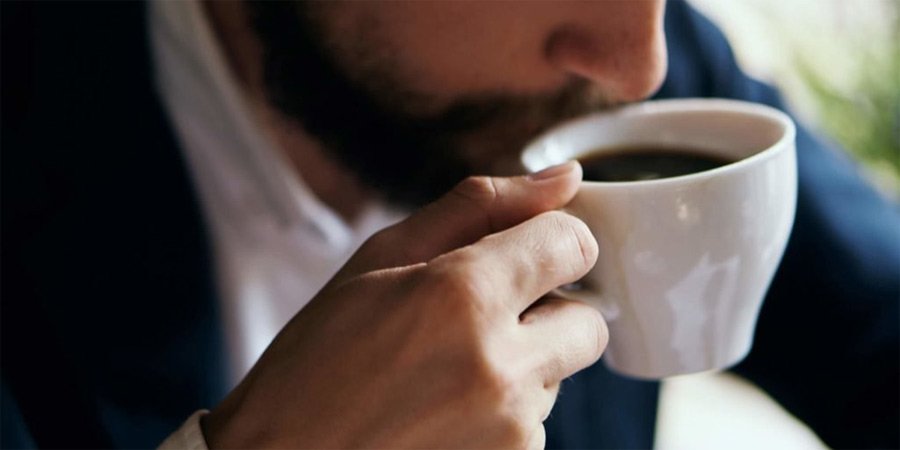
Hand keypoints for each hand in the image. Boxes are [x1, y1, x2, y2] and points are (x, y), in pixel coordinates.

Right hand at [202, 161, 607, 448]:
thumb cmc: (317, 360)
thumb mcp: (380, 261)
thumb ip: (480, 208)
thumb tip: (565, 177)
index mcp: (463, 296)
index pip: (574, 244)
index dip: (551, 243)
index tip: (523, 255)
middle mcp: (500, 368)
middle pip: (588, 321)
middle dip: (549, 312)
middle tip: (481, 319)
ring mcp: (511, 431)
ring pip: (560, 375)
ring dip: (522, 365)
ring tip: (443, 374)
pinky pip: (537, 425)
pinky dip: (504, 413)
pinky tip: (444, 412)